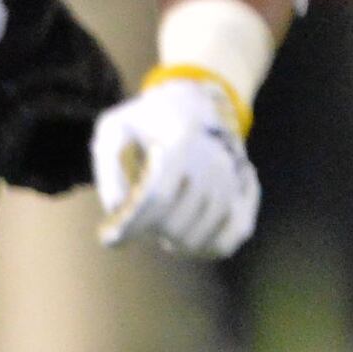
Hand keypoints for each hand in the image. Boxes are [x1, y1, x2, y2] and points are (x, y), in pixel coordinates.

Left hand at [91, 74, 259, 261]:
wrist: (197, 103)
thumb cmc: (148, 121)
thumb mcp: (115, 129)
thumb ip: (109, 167)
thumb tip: (117, 209)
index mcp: (181, 138)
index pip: (159, 196)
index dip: (133, 225)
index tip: (111, 239)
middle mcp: (214, 160)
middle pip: (176, 223)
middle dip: (147, 230)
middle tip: (134, 221)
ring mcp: (232, 179)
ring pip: (198, 237)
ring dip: (171, 240)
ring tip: (157, 225)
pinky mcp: (243, 194)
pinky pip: (231, 239)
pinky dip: (204, 248)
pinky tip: (183, 239)